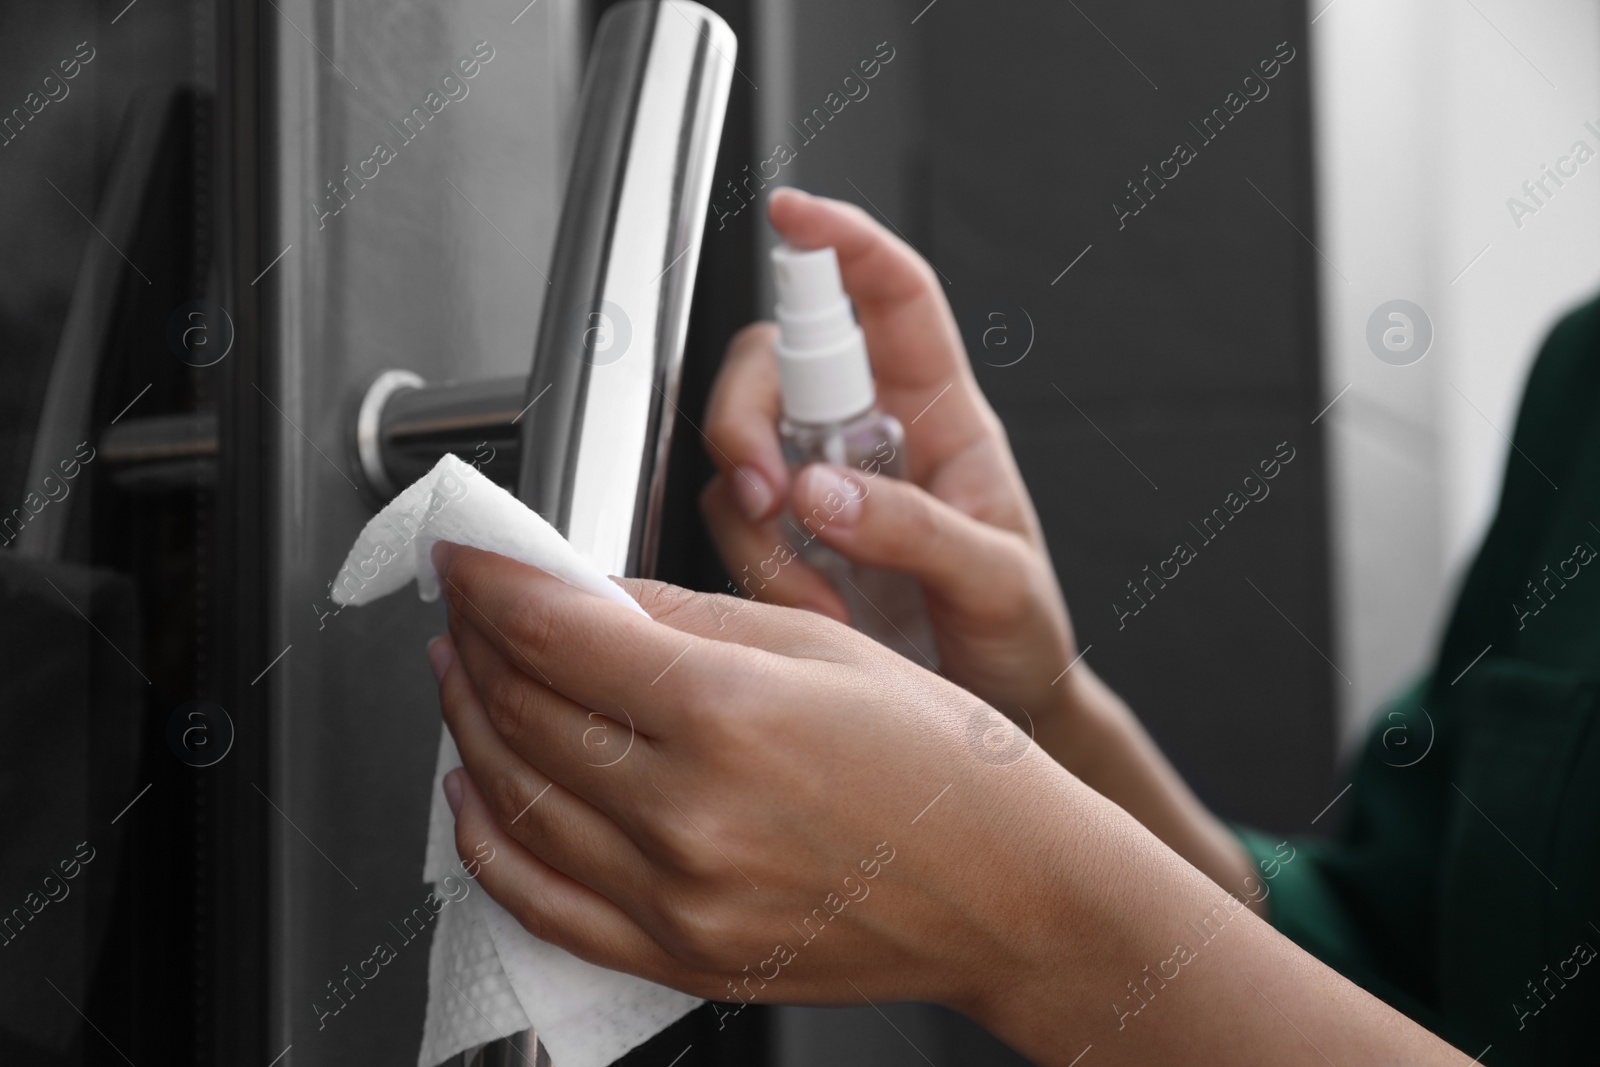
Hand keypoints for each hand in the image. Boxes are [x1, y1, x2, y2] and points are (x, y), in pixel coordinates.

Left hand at [430, 543, 1082, 1018]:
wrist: (1013, 894)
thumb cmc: (949, 767)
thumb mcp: (828, 647)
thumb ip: (690, 617)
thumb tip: (592, 595)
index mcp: (732, 713)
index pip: (555, 634)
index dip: (491, 584)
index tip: (469, 559)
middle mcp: (691, 814)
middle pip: (523, 711)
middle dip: (476, 642)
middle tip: (468, 608)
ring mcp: (680, 899)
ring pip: (516, 802)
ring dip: (470, 727)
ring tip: (465, 677)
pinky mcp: (682, 958)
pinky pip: (544, 905)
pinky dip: (488, 846)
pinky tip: (475, 796)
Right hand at [702, 187, 1078, 729]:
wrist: (997, 713)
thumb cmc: (1018, 634)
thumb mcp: (997, 581)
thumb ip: (918, 531)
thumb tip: (823, 492)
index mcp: (940, 415)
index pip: (892, 299)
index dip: (846, 245)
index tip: (799, 215)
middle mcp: (869, 439)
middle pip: (775, 368)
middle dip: (747, 418)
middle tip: (769, 493)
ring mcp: (822, 493)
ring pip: (740, 456)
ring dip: (755, 521)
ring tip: (818, 594)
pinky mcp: (789, 549)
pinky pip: (736, 532)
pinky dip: (755, 575)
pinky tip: (812, 614)